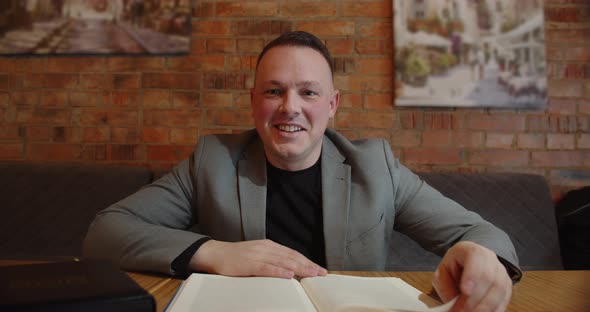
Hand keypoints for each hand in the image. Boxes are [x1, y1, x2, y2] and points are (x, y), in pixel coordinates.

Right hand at [189, 239, 326, 278]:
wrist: (215, 253)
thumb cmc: (236, 258)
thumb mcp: (257, 255)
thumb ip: (272, 260)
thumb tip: (289, 270)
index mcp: (269, 245)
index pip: (293, 253)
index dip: (307, 261)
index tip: (319, 269)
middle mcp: (266, 248)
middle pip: (292, 257)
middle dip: (308, 265)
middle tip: (322, 273)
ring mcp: (258, 255)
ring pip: (283, 261)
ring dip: (300, 268)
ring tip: (312, 274)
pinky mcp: (249, 264)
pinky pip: (267, 268)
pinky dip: (280, 271)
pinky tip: (289, 275)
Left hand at [432, 241, 512, 311]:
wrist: (467, 266)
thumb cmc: (454, 269)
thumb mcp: (442, 274)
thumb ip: (445, 287)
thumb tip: (453, 304)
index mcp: (471, 250)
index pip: (476, 258)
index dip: (472, 275)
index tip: (465, 291)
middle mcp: (490, 258)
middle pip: (488, 278)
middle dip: (474, 299)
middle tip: (461, 311)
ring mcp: (501, 272)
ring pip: (499, 290)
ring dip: (484, 307)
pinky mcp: (507, 287)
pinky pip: (504, 300)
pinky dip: (493, 310)